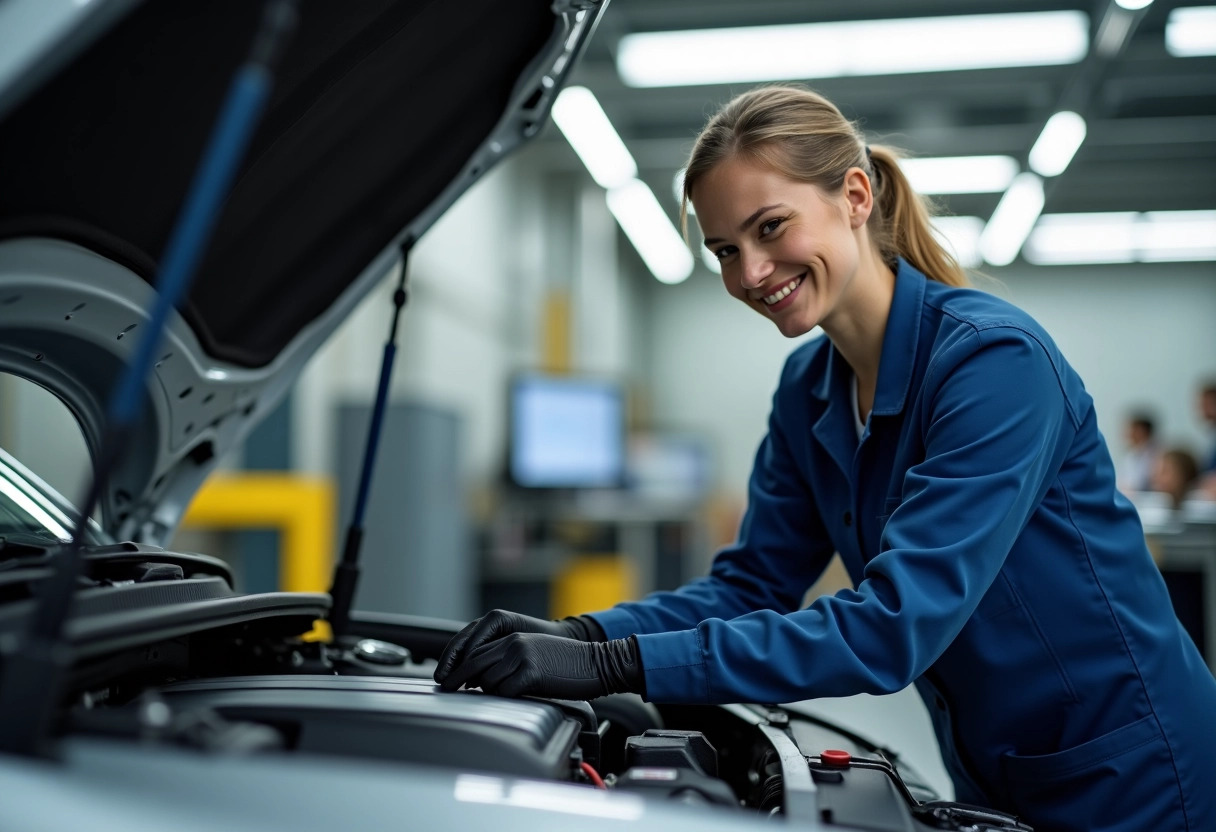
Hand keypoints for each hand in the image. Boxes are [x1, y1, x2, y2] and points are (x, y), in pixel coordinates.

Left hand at [436, 633, 642, 699]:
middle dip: (457, 679)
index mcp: (513, 638)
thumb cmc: (568, 665)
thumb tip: (484, 679)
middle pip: (474, 664)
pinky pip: (505, 691)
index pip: (476, 651)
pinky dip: (504, 699)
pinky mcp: (531, 672)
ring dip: (488, 692)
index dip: (459, 667)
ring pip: (488, 681)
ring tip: (496, 699)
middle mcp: (514, 644)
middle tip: (446, 690)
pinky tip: (512, 700)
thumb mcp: (535, 654)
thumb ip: (510, 660)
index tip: (447, 679)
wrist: (597, 664)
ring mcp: (521, 656)